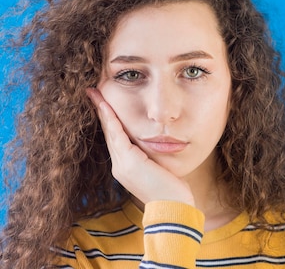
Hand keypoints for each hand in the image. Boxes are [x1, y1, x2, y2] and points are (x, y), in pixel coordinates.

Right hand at [86, 88, 194, 206]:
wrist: (173, 209)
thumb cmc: (173, 192)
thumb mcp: (161, 170)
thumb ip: (154, 158)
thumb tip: (161, 145)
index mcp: (127, 168)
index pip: (116, 139)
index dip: (109, 121)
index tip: (104, 104)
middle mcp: (120, 166)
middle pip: (109, 132)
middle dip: (101, 111)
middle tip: (93, 92)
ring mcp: (122, 165)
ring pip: (110, 131)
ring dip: (103, 110)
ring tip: (96, 93)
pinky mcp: (129, 163)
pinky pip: (117, 136)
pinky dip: (111, 119)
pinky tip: (106, 106)